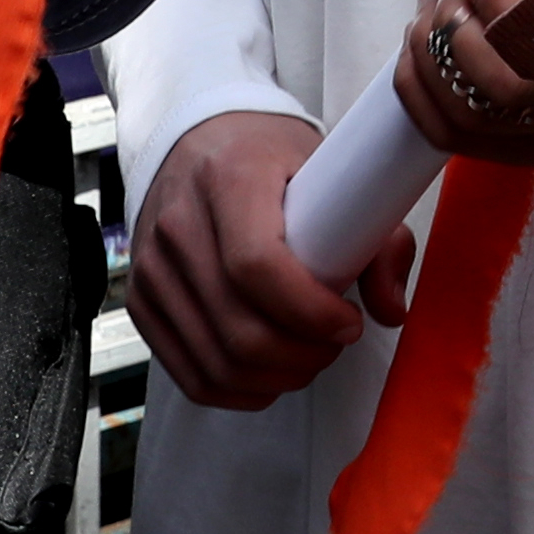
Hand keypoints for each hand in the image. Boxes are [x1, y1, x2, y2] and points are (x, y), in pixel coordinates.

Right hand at [128, 110, 412, 406]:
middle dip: (302, 356)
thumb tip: (392, 309)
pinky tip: (273, 374)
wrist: (199, 142)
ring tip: (309, 357)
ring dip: (277, 378)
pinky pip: (191, 376)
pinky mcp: (141, 303)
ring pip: (217, 362)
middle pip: (239, 328)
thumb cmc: (270, 159)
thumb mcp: (330, 171)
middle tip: (334, 344)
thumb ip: (377, 237)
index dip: (310, 312)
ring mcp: (151, 268)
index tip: (349, 321)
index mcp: (229, 178)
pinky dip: (240, 391)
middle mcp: (178, 224)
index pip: (257, 266)